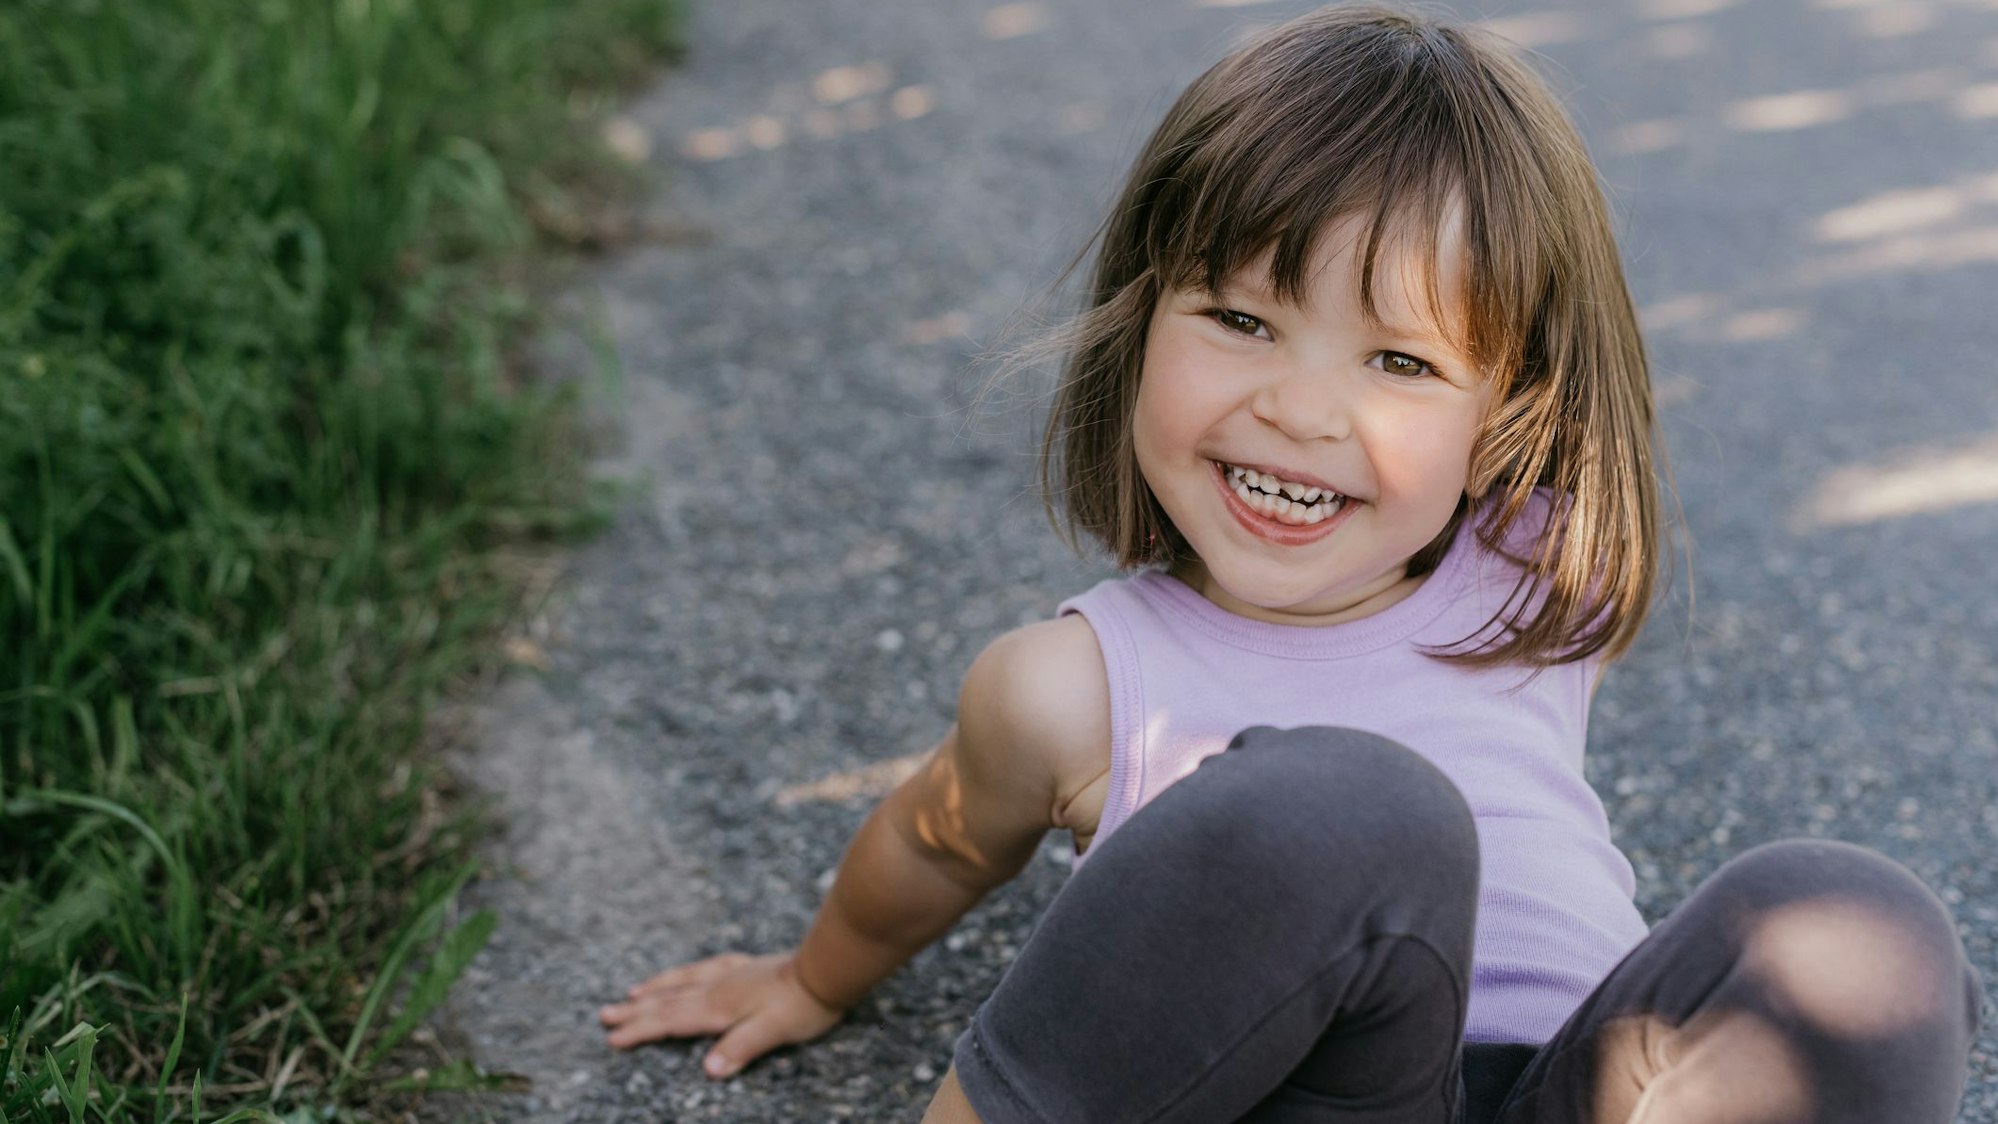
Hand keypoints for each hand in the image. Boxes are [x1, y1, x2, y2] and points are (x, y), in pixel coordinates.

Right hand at [598, 951, 846, 1078]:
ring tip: (630, 993)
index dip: (641, 1030)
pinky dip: (683, 974)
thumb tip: (708, 1070)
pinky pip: (702, 969)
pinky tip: (682, 974)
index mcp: (719, 1007)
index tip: (612, 1038)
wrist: (826, 969)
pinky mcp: (745, 968)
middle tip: (603, 1016)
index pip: (671, 1021)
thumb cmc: (802, 1006)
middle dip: (635, 1011)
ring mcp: (731, 974)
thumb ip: (740, 1049)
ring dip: (653, 989)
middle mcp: (718, 987)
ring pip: (681, 981)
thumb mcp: (772, 1033)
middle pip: (668, 1001)